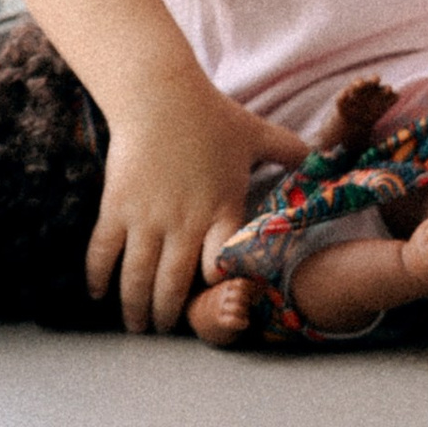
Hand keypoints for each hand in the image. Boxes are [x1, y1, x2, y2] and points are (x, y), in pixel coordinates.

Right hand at [89, 73, 311, 334]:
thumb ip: (293, 152)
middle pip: (175, 285)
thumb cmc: (212, 115)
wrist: (160, 94)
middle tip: (164, 332)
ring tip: (137, 326)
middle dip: (168, 315)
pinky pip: (104, 252)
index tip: (213, 303)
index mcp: (222, 209)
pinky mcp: (117, 208)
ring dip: (136, 307)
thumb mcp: (260, 135)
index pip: (222, 266)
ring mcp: (148, 218)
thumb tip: (329, 154)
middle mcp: (185, 222)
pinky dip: (99, 277)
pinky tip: (98, 294)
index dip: (218, 289)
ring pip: (138, 278)